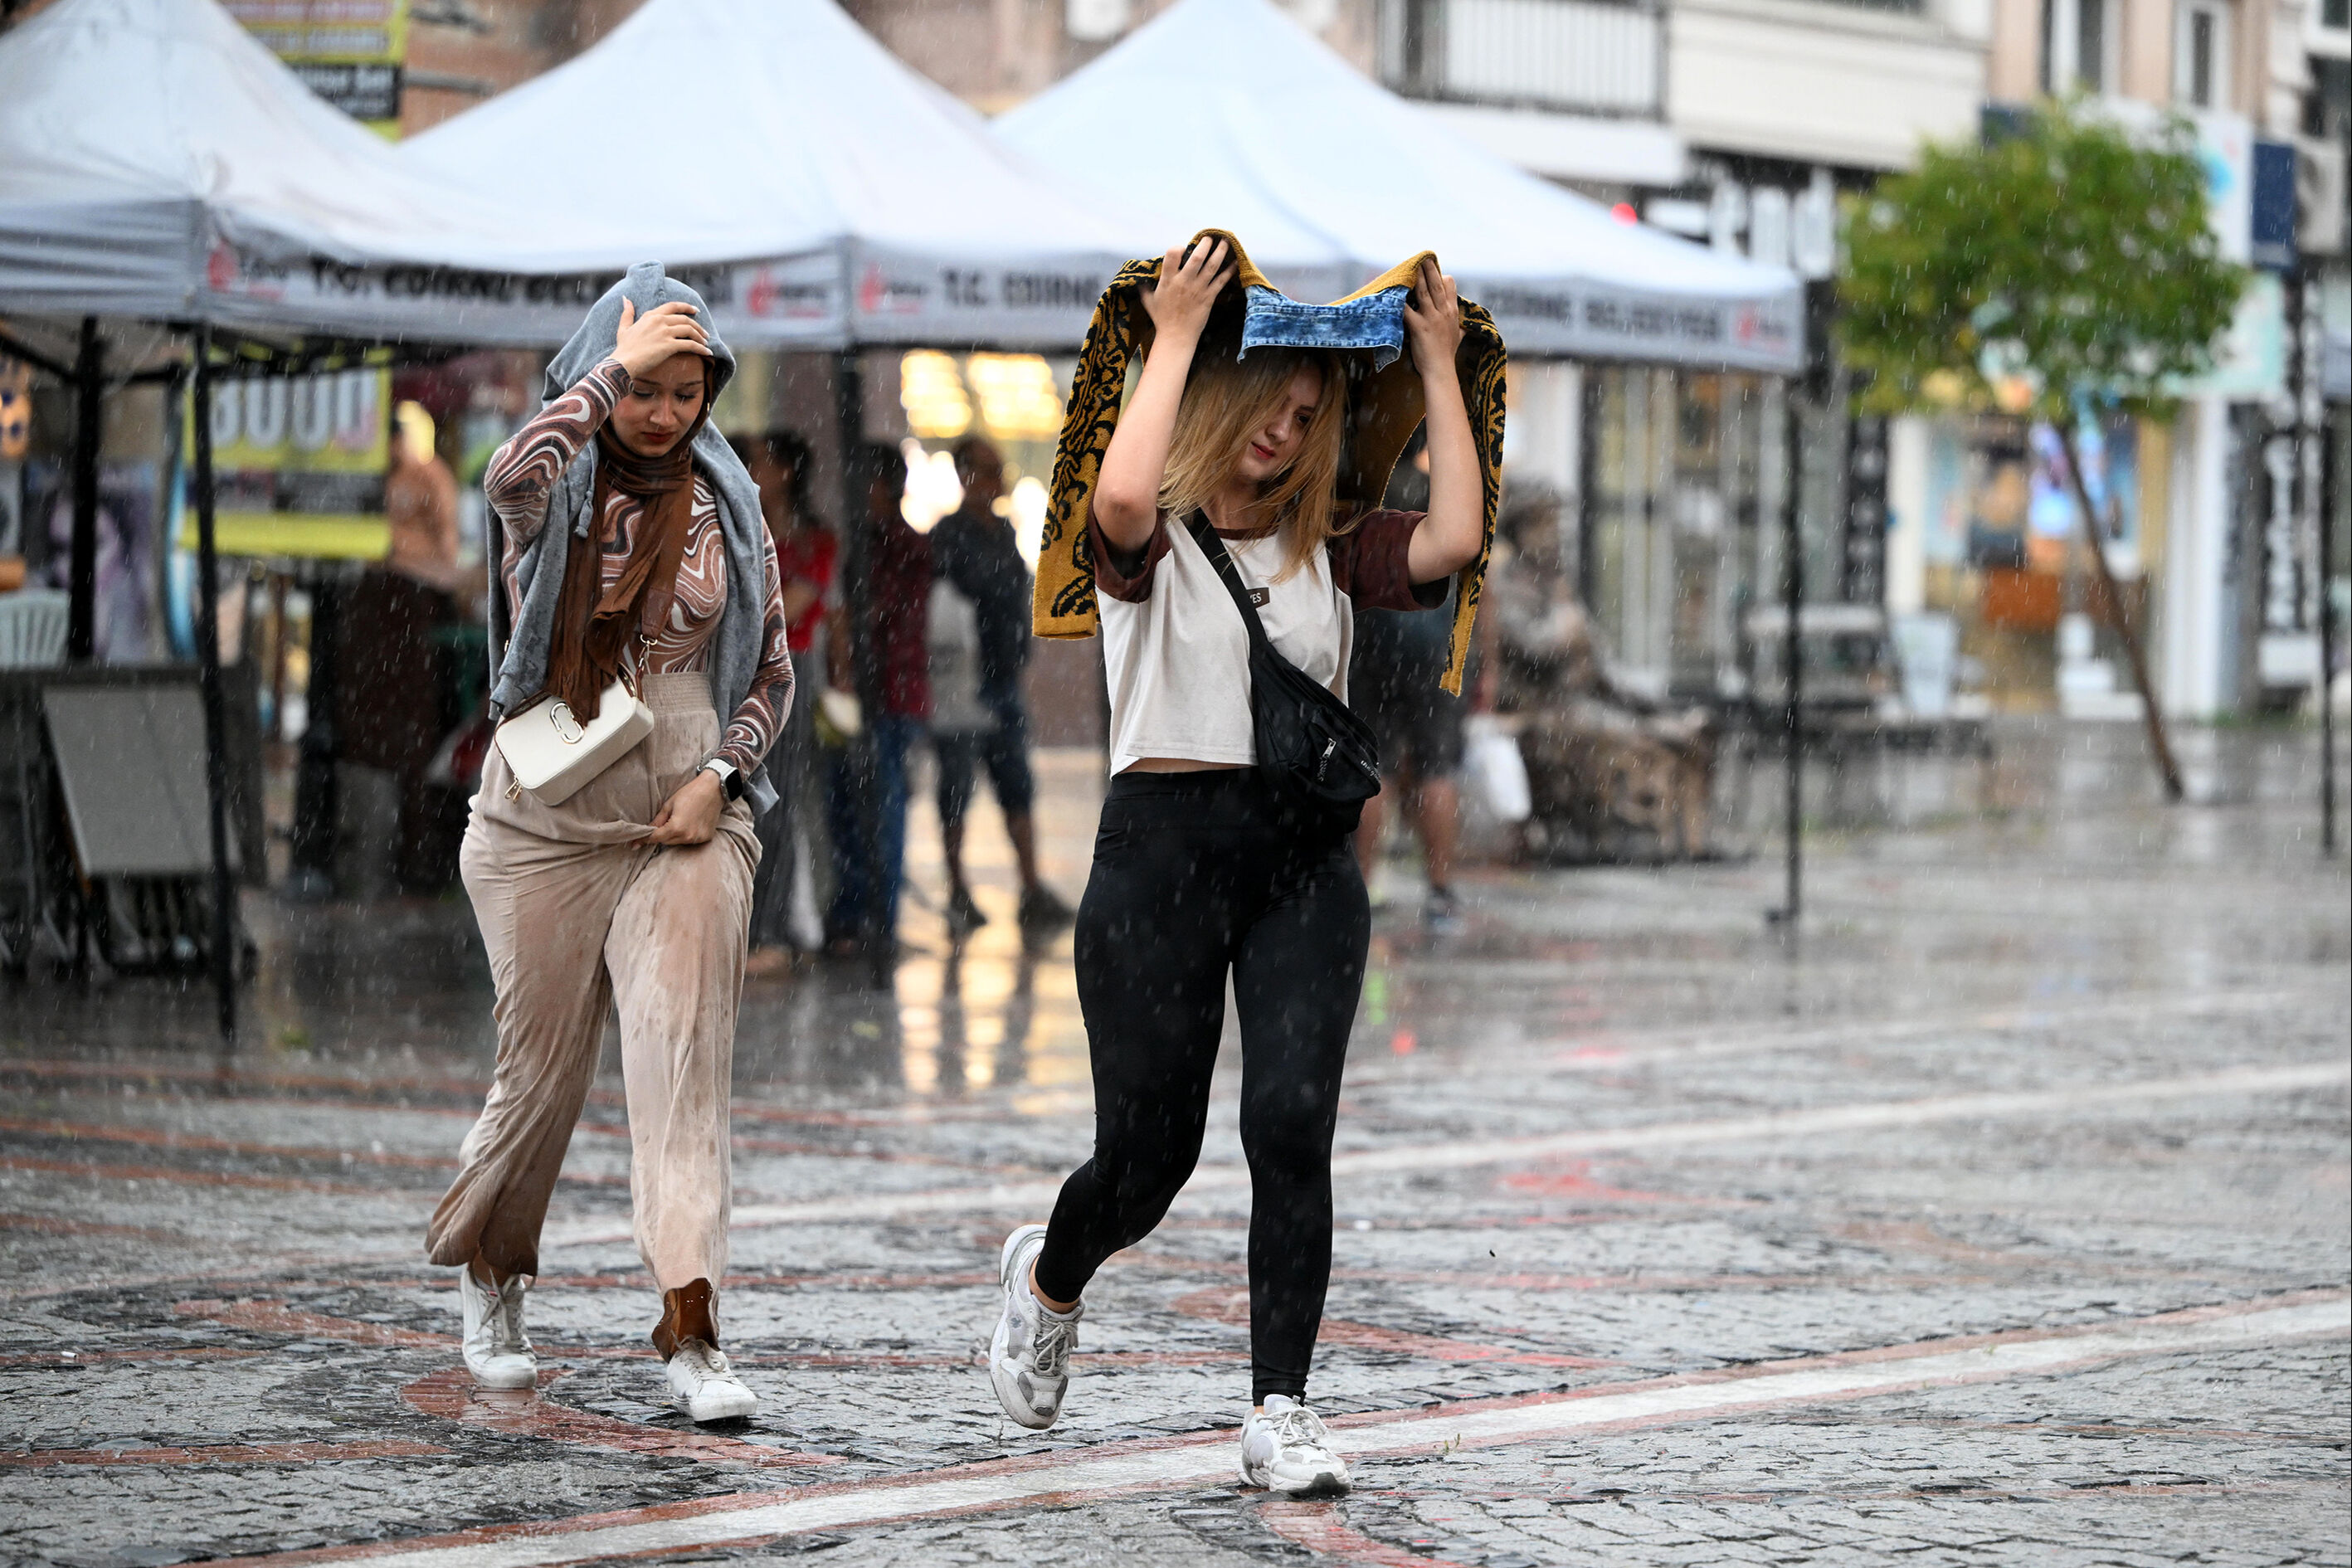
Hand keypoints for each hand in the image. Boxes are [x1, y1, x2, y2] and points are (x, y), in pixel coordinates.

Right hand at [613, 298, 709, 378]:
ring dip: (700, 336)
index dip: (686, 307)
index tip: (696, 311)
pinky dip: (701, 348)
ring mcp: (665, 332)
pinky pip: (690, 345)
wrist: (623, 362)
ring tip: (705, 343)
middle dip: (698, 326)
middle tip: (705, 334)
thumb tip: (625, 298)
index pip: (673, 306)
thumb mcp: (624, 327)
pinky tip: (707, 352)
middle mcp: (659, 321)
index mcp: (651, 315)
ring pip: (690, 330)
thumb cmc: (623, 348)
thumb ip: (627, 313)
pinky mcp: (669, 345)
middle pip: (685, 319)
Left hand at [646, 768, 724, 845]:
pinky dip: (687, 835)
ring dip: (674, 835)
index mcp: (676, 827)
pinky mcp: (706, 837)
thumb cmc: (690, 793)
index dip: (644, 840)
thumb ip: (657, 821)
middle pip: (666, 842)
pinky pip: (690, 840)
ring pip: (678, 842)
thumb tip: (644, 833)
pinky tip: (691, 823)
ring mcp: (698, 838)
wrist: (714, 789)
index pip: (655, 838)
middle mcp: (688, 836)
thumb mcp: (669, 805)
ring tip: (680, 820)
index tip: (634, 844)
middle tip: (663, 823)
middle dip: (661, 835)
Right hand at [1141, 238, 1232, 343]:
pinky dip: (1229, 270)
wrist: (1176, 336)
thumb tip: (1139, 277)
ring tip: (1226, 242)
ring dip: (1220, 252)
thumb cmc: (1161, 319)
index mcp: (1168, 280)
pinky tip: (1235, 261)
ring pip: (1212, 266)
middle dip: (1205, 244)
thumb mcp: (1148, 300)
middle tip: (1210, 237)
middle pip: (1197, 257)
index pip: (1172, 255)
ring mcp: (1198, 289)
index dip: (1177, 248)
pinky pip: (1221, 281)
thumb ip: (1145, 286)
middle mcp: (1184, 282)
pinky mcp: (1209, 297)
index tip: (1182, 247)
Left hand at [1403, 260, 1461, 378]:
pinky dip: (1400, 301)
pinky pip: (1407, 310)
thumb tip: (1465, 327)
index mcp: (1452, 313)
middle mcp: (1443, 312)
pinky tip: (1393, 293)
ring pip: (1424, 293)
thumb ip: (1460, 328)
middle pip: (1436, 286)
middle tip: (1424, 258)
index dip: (1443, 278)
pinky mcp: (1419, 327)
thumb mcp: (1459, 338)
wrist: (1441, 371)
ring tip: (1412, 267)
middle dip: (1430, 271)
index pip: (1450, 288)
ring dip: (1417, 278)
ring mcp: (1432, 318)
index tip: (1437, 270)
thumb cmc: (1447, 356)